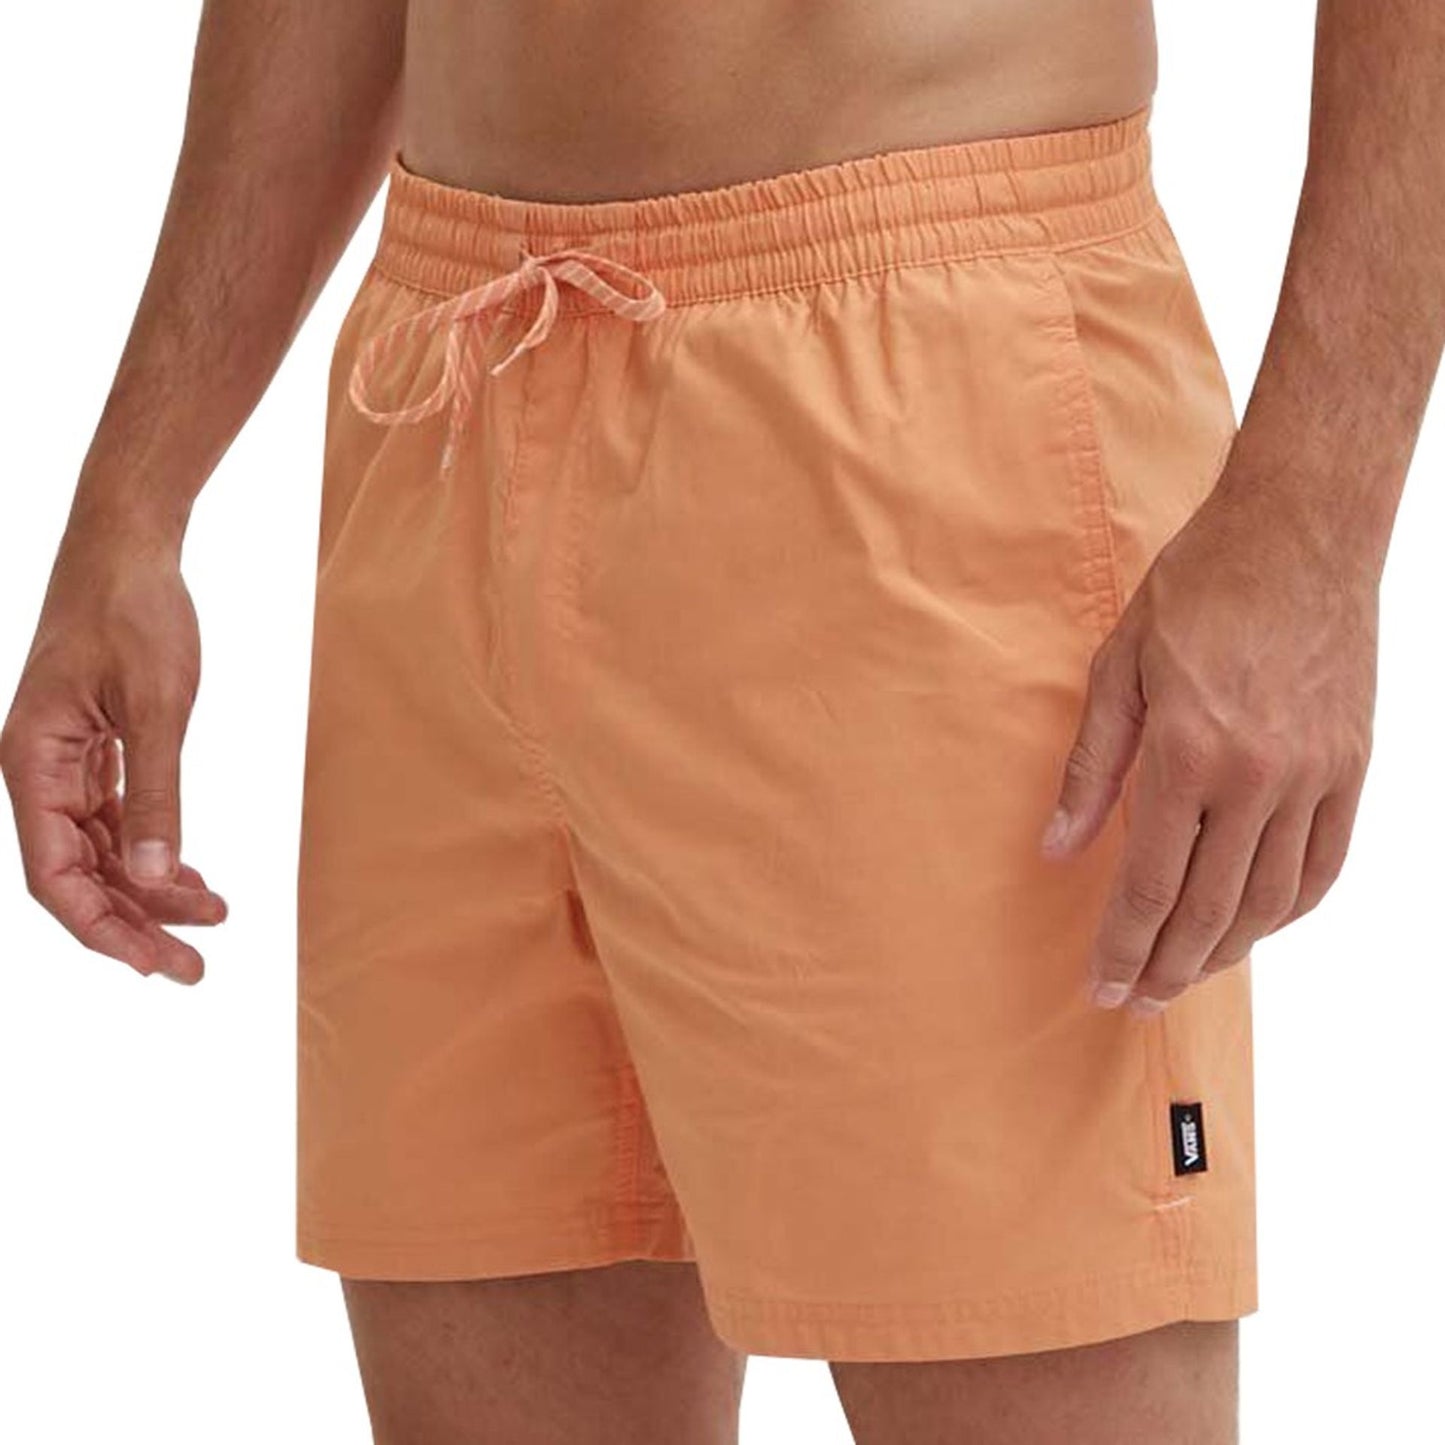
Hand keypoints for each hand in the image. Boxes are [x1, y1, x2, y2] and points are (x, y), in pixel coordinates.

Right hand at [1, 525, 226, 983]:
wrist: (130, 546)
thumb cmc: (135, 612)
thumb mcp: (156, 706)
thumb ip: (156, 796)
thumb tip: (153, 880)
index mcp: (32, 765)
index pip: (55, 877)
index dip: (103, 929)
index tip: (155, 964)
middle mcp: (38, 772)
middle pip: (79, 875)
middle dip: (136, 924)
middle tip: (196, 967)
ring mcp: (64, 763)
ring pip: (101, 852)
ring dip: (150, 890)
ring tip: (213, 917)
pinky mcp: (93, 750)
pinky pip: (115, 820)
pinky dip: (151, 852)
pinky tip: (188, 876)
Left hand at [1039, 484, 1375, 1013]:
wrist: (1298, 533)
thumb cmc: (1196, 591)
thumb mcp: (1116, 669)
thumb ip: (1090, 770)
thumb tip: (1057, 849)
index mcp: (1188, 752)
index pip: (1148, 883)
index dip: (1121, 947)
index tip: (1102, 988)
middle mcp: (1258, 777)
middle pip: (1210, 908)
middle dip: (1167, 967)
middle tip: (1138, 1002)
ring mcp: (1316, 775)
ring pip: (1272, 901)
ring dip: (1226, 951)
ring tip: (1186, 973)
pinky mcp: (1352, 766)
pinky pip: (1325, 864)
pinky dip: (1289, 909)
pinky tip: (1255, 926)